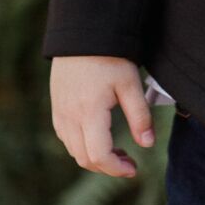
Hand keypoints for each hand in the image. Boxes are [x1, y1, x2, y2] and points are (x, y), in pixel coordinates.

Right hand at [49, 55, 154, 177]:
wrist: (83, 35)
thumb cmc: (110, 57)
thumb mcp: (130, 84)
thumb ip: (140, 116)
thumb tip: (147, 144)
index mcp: (89, 112)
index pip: (98, 155)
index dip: (116, 168)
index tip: (134, 169)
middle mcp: (69, 117)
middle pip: (84, 158)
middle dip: (107, 167)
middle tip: (129, 162)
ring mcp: (60, 113)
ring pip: (73, 150)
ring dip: (95, 158)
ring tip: (118, 150)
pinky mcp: (56, 108)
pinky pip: (66, 138)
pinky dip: (83, 146)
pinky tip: (100, 137)